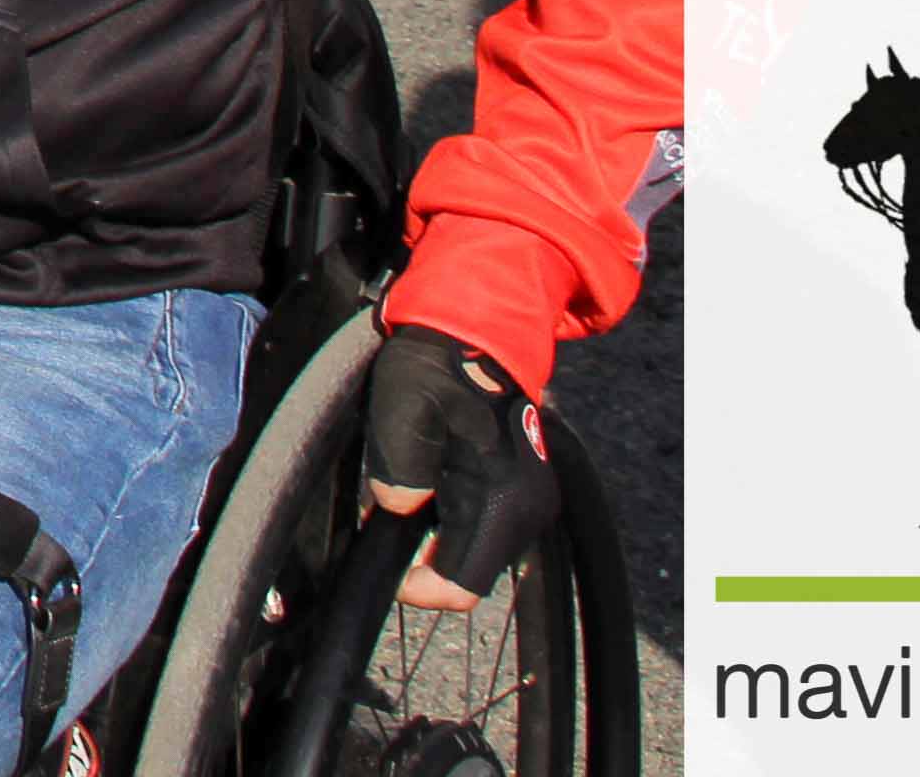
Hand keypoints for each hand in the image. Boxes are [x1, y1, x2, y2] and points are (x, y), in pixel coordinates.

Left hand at [362, 322, 559, 613]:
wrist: (480, 331)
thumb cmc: (439, 363)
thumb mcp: (402, 406)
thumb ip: (399, 468)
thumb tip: (397, 510)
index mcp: (502, 498)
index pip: (462, 588)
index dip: (419, 588)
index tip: (388, 564)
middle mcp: (528, 508)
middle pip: (468, 573)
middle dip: (425, 560)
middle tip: (391, 519)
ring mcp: (531, 500)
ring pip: (475, 553)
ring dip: (438, 539)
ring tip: (410, 493)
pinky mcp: (523, 489)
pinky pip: (483, 528)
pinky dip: (452, 520)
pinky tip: (433, 485)